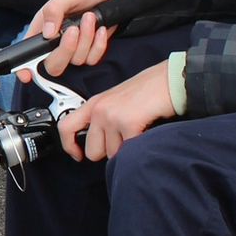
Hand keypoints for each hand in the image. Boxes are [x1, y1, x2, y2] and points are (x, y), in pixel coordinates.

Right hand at [16, 0, 117, 82]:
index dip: (25, 68)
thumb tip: (47, 33)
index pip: (28, 54)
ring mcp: (73, 50)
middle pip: (54, 66)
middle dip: (66, 49)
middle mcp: (54, 44)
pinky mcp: (89, 51)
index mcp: (41, 30)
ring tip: (89, 17)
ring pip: (76, 60)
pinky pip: (92, 59)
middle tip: (74, 29)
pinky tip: (99, 28)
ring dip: (86, 39)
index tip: (26, 75)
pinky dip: (98, 44)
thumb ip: (54, 9)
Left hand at [56, 61, 175, 162]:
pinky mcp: (128, 123)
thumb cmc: (148, 90)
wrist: (170, 80)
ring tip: (136, 130)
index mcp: (94, 104)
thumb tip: (98, 141)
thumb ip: (103, 117)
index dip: (69, 146)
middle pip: (93, 151)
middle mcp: (99, 110)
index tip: (78, 155)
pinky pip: (128, 151)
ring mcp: (111, 117)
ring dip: (126, 148)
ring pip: (112, 154)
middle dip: (108, 151)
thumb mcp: (116, 101)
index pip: (65, 127)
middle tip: (123, 139)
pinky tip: (144, 131)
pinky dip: (138, 145)